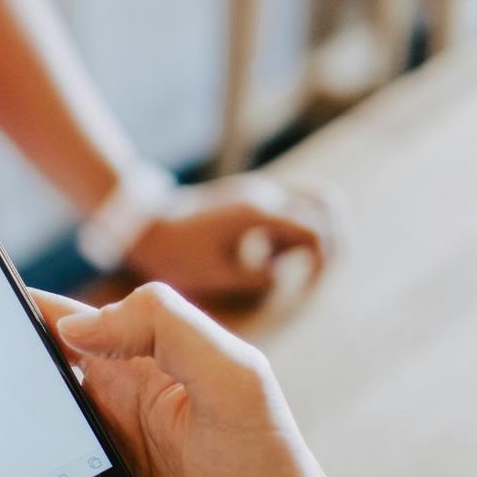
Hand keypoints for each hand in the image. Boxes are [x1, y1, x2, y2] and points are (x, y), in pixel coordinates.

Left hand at [125, 175, 338, 300]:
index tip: (308, 284)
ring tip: (292, 261)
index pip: (315, 231)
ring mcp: (258, 191)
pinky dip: (293, 226)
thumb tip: (281, 275)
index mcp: (259, 214)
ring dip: (313, 228)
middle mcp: (264, 195)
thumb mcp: (217, 275)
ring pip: (311, 198)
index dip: (322, 260)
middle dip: (331, 237)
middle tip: (315, 270)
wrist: (145, 225)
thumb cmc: (176, 253)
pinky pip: (289, 205)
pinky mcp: (249, 197)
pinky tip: (269, 253)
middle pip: (326, 203)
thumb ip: (256, 278)